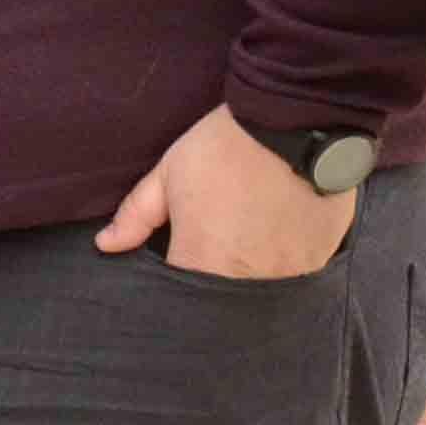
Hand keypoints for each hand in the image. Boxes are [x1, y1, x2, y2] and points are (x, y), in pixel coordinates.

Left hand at [95, 106, 358, 281]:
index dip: (178, 289)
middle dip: (215, 284)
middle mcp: (246, 281)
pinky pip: (297, 279)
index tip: (183, 265)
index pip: (180, 301)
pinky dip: (286, 266)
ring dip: (252, 278)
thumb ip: (136, 215)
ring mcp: (288, 276)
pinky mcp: (319, 262)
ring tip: (252, 244)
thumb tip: (106, 245)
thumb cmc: (225, 146)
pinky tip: (281, 238)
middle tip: (220, 251)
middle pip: (223, 304)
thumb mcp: (169, 173)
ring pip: (262, 294)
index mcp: (202, 262)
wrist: (295, 120)